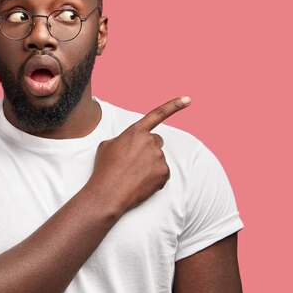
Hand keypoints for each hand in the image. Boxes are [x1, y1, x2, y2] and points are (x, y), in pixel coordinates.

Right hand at [85, 96, 190, 212]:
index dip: (174, 105)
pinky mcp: (165, 173)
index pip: (158, 114)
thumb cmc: (104, 169)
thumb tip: (130, 144)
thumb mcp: (107, 145)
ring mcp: (159, 157)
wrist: (108, 193)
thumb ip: (124, 139)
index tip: (188, 99)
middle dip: (148, 149)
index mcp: (136, 131)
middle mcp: (150, 141)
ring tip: (133, 175)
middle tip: (134, 162)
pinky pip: (162, 173)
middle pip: (156, 141)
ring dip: (149, 165)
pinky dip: (154, 178)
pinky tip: (141, 183)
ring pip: (158, 159)